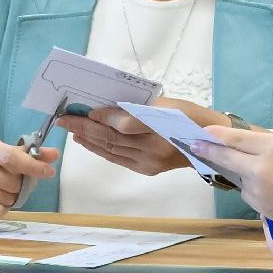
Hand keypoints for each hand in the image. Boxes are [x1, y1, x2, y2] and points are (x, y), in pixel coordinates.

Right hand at [0, 130, 54, 211]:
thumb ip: (24, 152)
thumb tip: (54, 155)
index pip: (11, 158)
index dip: (32, 166)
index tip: (48, 171)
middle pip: (11, 182)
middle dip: (18, 184)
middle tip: (10, 180)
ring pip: (5, 198)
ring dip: (10, 196)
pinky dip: (2, 208)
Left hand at [61, 101, 217, 178]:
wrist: (207, 143)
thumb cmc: (187, 116)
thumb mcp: (167, 103)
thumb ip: (138, 107)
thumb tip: (107, 109)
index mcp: (161, 126)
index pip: (127, 124)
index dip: (105, 117)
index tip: (88, 110)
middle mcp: (153, 148)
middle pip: (113, 137)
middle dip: (85, 127)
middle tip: (65, 119)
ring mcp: (148, 161)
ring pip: (112, 149)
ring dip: (88, 139)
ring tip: (71, 130)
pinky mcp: (146, 169)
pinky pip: (118, 159)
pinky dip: (100, 150)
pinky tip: (87, 142)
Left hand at [187, 124, 272, 254]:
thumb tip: (259, 150)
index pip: (237, 138)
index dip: (217, 135)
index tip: (203, 131)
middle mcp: (262, 166)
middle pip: (227, 156)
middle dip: (209, 150)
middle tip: (194, 144)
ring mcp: (260, 189)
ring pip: (242, 179)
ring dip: (245, 177)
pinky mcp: (262, 208)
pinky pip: (252, 196)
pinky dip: (257, 192)